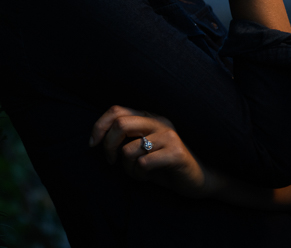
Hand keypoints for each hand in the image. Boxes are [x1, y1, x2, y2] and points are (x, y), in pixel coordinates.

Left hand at [89, 105, 211, 198]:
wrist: (198, 180)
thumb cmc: (163, 165)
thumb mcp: (140, 148)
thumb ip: (124, 138)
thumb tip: (98, 138)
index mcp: (147, 116)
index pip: (115, 110)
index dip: (99, 126)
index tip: (92, 144)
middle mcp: (158, 121)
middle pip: (120, 124)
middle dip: (108, 146)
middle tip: (110, 161)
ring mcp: (169, 136)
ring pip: (129, 149)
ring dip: (127, 168)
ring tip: (137, 173)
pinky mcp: (176, 153)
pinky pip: (143, 163)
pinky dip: (139, 175)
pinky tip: (148, 177)